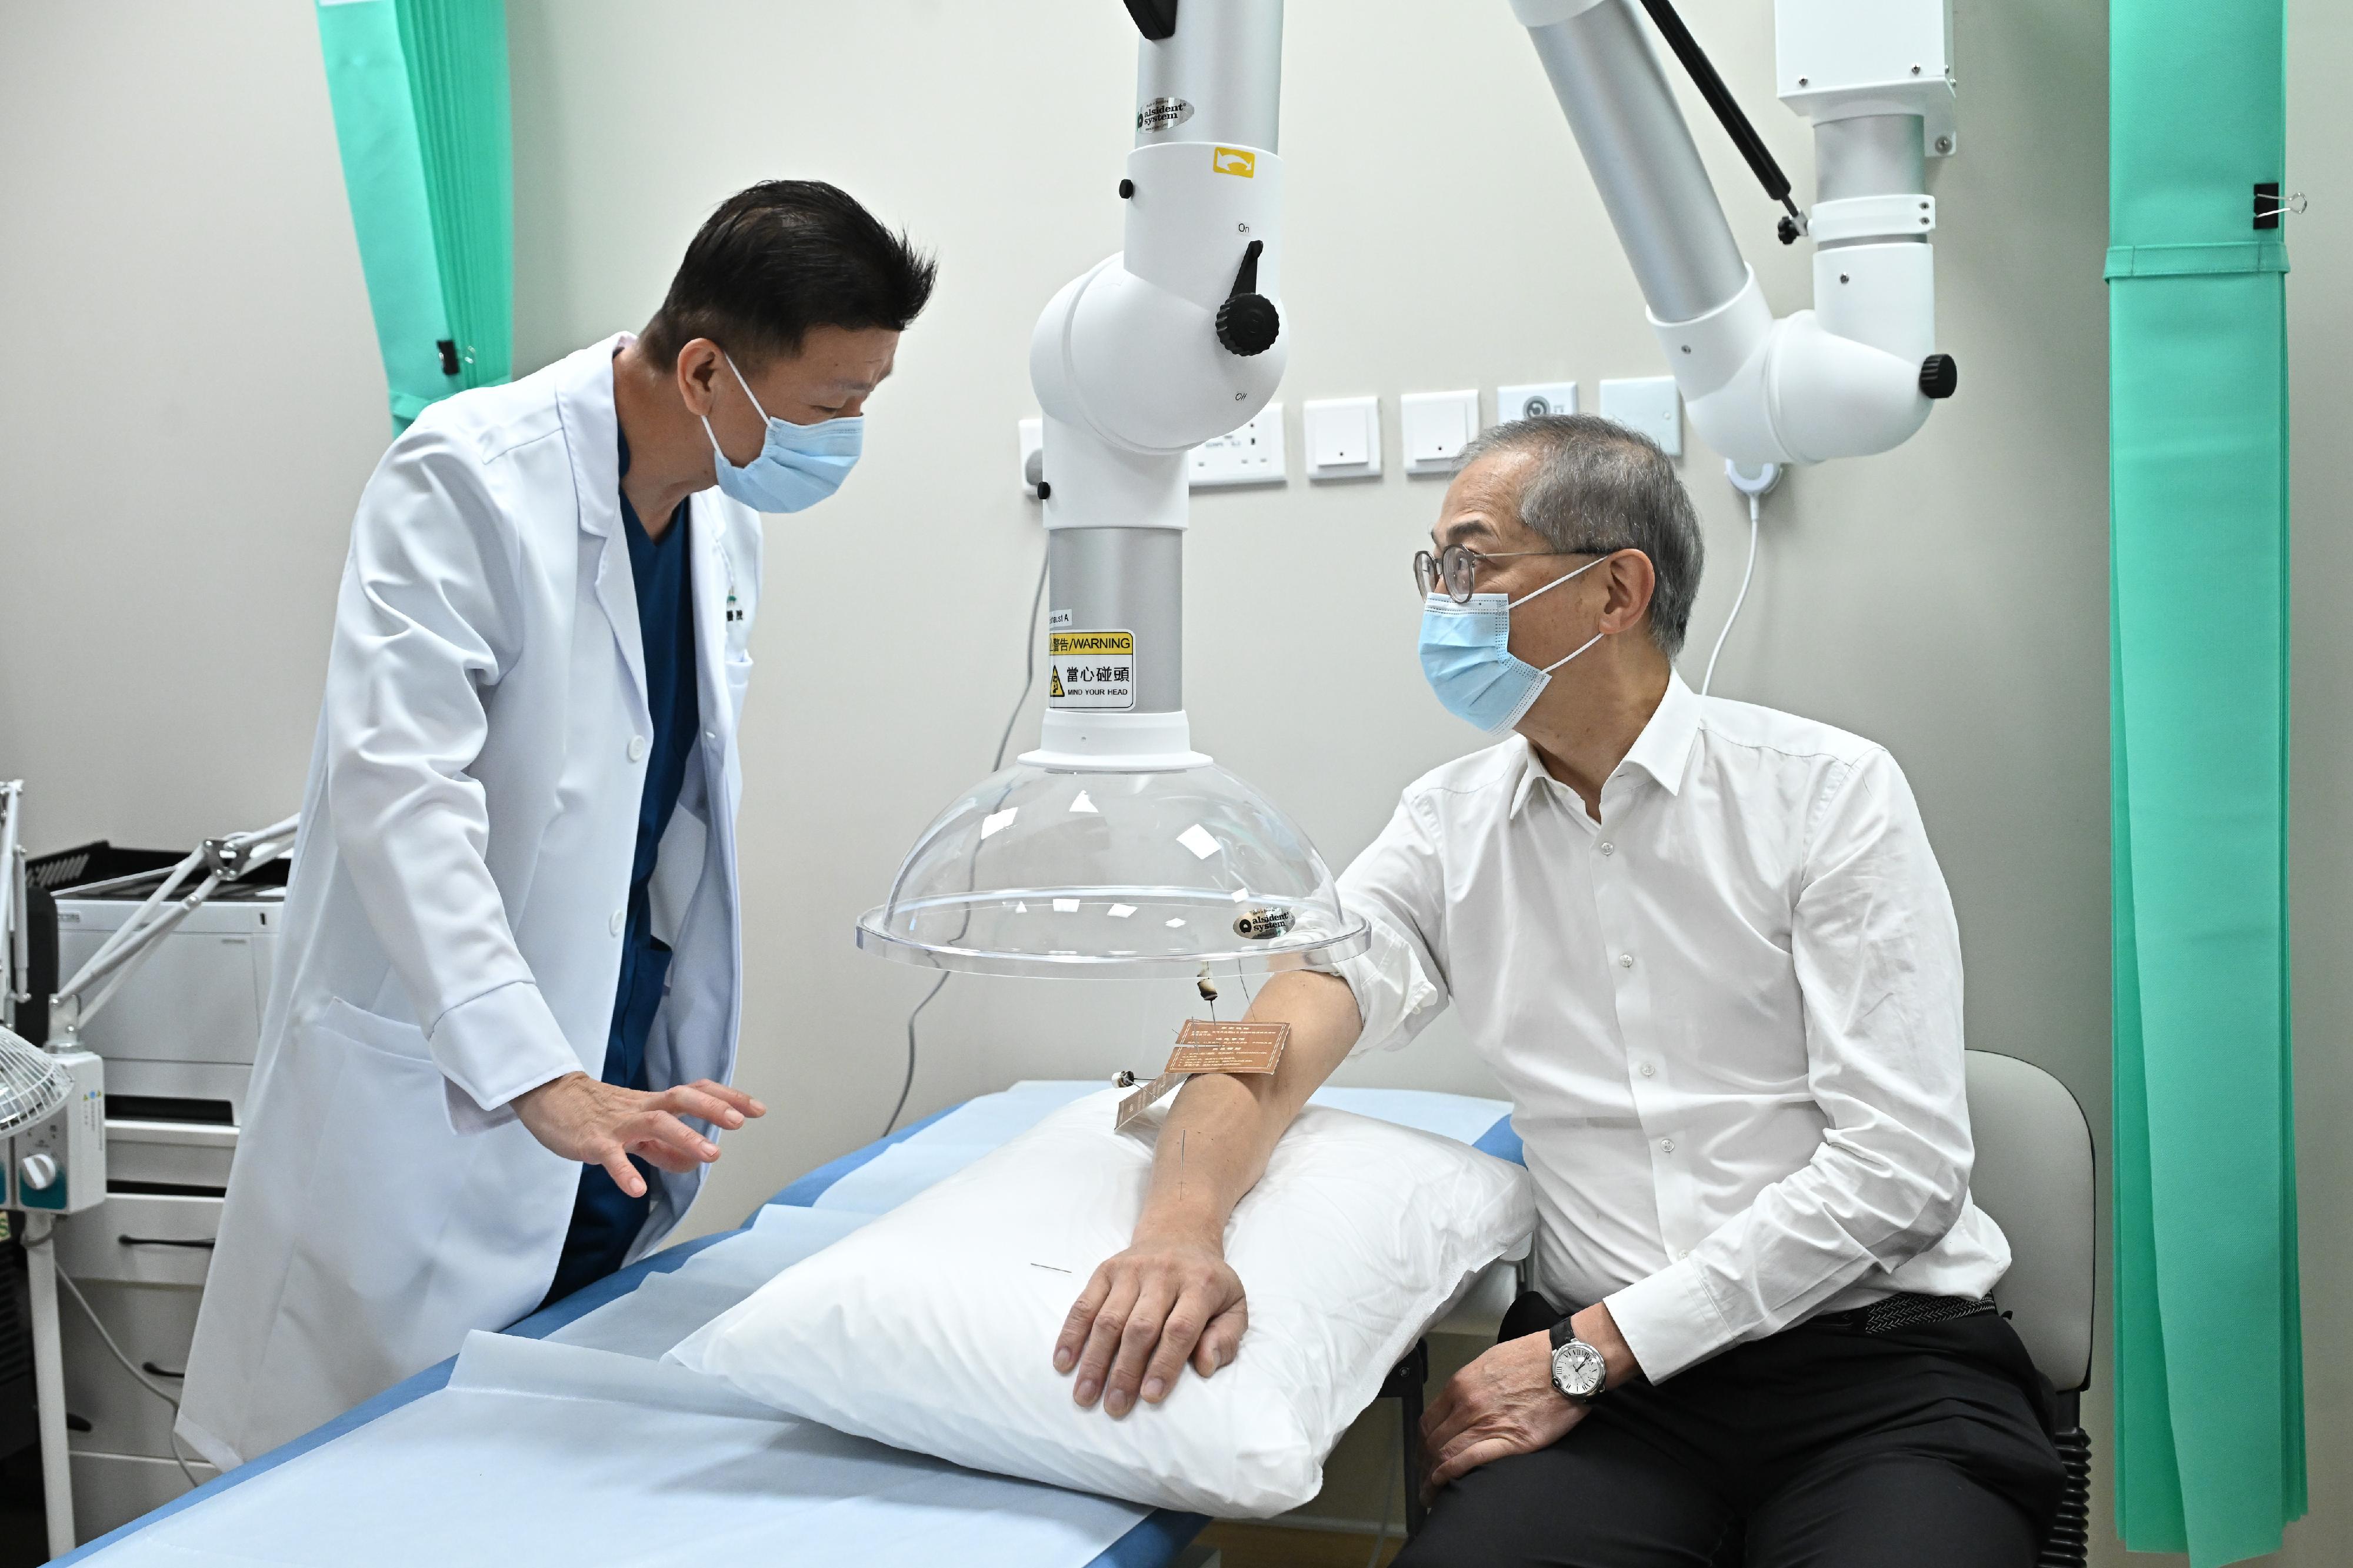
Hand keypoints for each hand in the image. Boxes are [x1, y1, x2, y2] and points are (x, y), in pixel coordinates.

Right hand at [513, 1073, 764, 1197]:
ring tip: (711, 1156)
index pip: (696, 1093)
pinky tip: (638, 1190)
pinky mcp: (592, 1141)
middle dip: (712, 1109)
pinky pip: (610, 1156)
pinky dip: (624, 1172)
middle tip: (739, 1123)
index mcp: (654, 1104)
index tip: (758, 1109)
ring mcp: (617, 1124)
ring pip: (654, 1123)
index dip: (727, 1098)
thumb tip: (690, 1164)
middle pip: (681, 1099)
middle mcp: (641, 1108)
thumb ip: (663, 1148)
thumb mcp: (637, 1130)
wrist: (548, 1098)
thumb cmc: (597, 1114)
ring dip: (685, 1138)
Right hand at [1054, 1237, 1247, 1417]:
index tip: (1150, 1397)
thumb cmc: (1208, 1283)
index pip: (1180, 1328)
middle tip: (1115, 1407)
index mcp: (1201, 1284)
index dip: (1165, 1364)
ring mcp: (1131, 1269)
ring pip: (1108, 1318)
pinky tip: (1064, 1362)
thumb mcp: (1234, 1305)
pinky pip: (1084, 1304)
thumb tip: (1206, 1366)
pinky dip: (1071, 1334)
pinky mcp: (1106, 1270)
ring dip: (1095, 1360)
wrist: (1180, 1235)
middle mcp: (1163, 1274)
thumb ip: (1227, 1338)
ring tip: (1085, 1395)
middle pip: (1140, 1327)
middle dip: (1125, 1371)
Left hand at [1420, 1331, 1584, 1499]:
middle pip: (1433, 1441)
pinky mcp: (1510, 1441)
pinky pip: (1469, 1461)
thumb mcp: (1490, 1363)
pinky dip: (1450, 1475)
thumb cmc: (1534, 1358)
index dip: (1421, 1443)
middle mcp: (1467, 1405)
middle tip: (1423, 1478)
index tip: (1422, 1455)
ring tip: (1429, 1492)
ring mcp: (1487, 1423)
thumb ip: (1470, 1386)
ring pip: (1445, 1454)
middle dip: (1423, 1464)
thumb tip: (1460, 1405)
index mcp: (1461, 1384)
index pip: (1428, 1421)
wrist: (1567, 1362)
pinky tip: (1444, 1485)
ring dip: (1432, 1476)